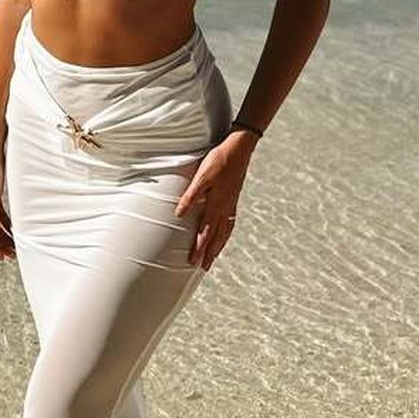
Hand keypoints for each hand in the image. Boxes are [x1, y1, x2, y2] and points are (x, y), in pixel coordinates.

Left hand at [175, 132, 254, 268]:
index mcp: (216, 204)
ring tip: (214, 257)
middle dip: (209, 253)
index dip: (200, 248)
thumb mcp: (201, 176)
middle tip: (203, 268)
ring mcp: (231, 204)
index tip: (194, 262)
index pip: (205, 232)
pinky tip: (225, 234)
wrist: (239, 149)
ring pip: (225, 231)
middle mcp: (225, 208)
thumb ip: (191, 195)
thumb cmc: (218, 160)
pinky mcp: (234, 198)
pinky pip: (230, 222)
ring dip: (219, 246)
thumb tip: (179, 213)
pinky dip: (227, 233)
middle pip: (216, 236)